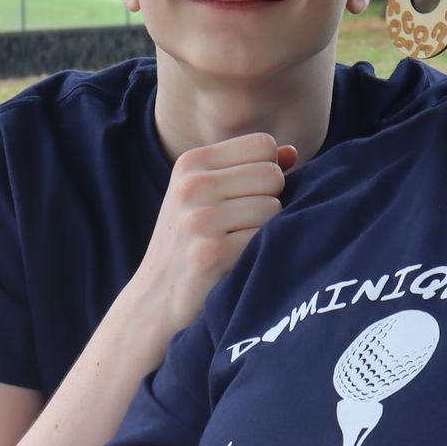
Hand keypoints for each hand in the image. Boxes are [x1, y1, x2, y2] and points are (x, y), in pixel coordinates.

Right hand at [129, 133, 296, 335]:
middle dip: (270, 199)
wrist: (155, 301)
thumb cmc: (189, 243)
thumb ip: (248, 169)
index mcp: (191, 162)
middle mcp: (192, 185)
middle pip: (273, 175)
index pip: (264, 144)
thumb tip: (292, 151)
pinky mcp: (213, 252)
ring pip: (273, 207)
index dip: (268, 170)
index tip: (248, 195)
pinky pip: (266, 237)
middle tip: (242, 225)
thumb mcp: (206, 195)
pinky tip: (237, 261)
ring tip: (237, 244)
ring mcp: (200, 218)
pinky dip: (260, 251)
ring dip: (266, 229)